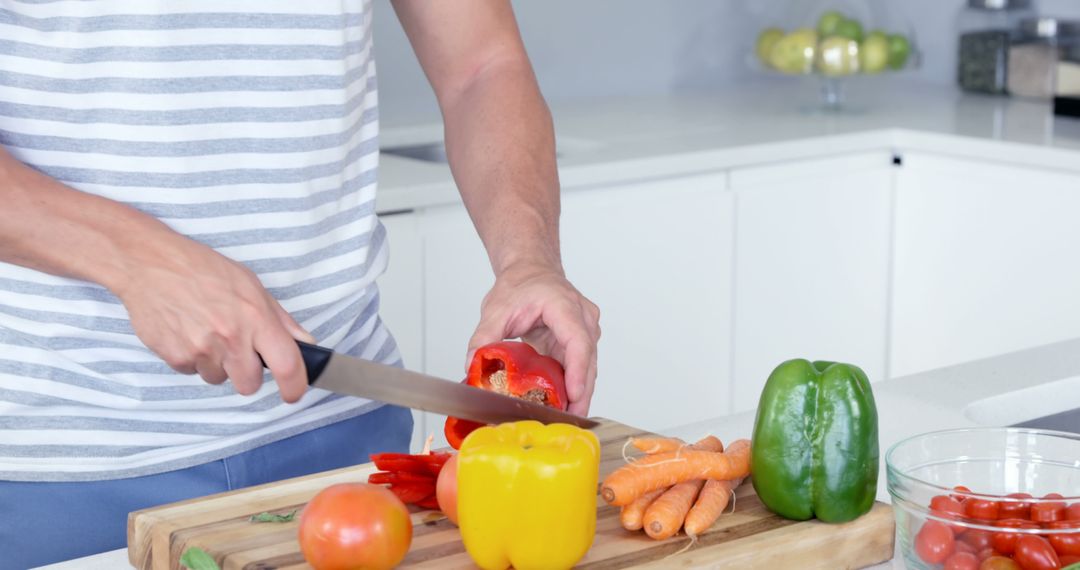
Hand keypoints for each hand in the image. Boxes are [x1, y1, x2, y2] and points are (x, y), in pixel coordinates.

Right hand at [111, 231, 314, 401]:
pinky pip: (192, 371)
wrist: (151, 264)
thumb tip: (305, 342)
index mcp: (256, 318)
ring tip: (206, 331)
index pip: (287, 365)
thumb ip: (280, 319)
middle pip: (249, 384)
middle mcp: (230, 337)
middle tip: (238, 350)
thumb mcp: (251, 285)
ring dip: (217, 364)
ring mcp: (201, 350)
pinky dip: (193, 358)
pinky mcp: (175, 357)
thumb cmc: (203, 269)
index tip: (293, 393)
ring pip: (218, 379)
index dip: (294, 386)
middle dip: (246, 373)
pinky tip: (188, 331)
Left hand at [467, 262, 599, 415]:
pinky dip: (574, 383)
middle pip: (588, 358)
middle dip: (581, 390)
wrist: (531, 270)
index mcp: (563, 304)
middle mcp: (582, 316)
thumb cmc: (520, 284)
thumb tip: (472, 365)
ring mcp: (586, 328)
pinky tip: (564, 402)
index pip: (577, 340)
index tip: (574, 393)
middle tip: (571, 418)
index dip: (577, 369)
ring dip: (580, 390)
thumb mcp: (495, 309)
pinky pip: (581, 364)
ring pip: (588, 364)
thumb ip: (484, 337)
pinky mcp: (581, 340)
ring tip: (568, 416)